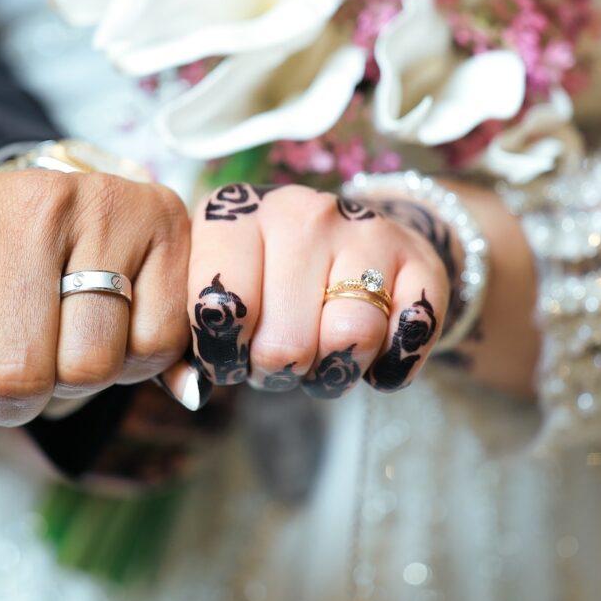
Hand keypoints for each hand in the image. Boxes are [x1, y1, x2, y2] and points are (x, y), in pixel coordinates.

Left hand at [0, 169, 190, 516]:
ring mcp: (101, 201)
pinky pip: (154, 347)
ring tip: (65, 333)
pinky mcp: (164, 220)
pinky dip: (134, 360)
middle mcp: (24, 196)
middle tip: (21, 350)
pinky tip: (115, 318)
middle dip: (19, 394)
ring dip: (77, 378)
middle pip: (20, 375)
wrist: (44, 228)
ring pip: (91, 366)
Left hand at [176, 183, 450, 397]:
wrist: (348, 240)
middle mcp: (297, 209)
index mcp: (232, 212)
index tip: (228, 354)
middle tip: (278, 354)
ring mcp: (362, 228)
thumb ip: (182, 340)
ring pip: (351, 337)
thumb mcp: (209, 293)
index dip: (223, 354)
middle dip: (278, 369)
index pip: (221, 306)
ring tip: (321, 350)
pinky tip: (373, 349)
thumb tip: (191, 390)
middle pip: (285, 342)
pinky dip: (389, 366)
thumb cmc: (260, 280)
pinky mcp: (418, 258)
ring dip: (334, 368)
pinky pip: (409, 338)